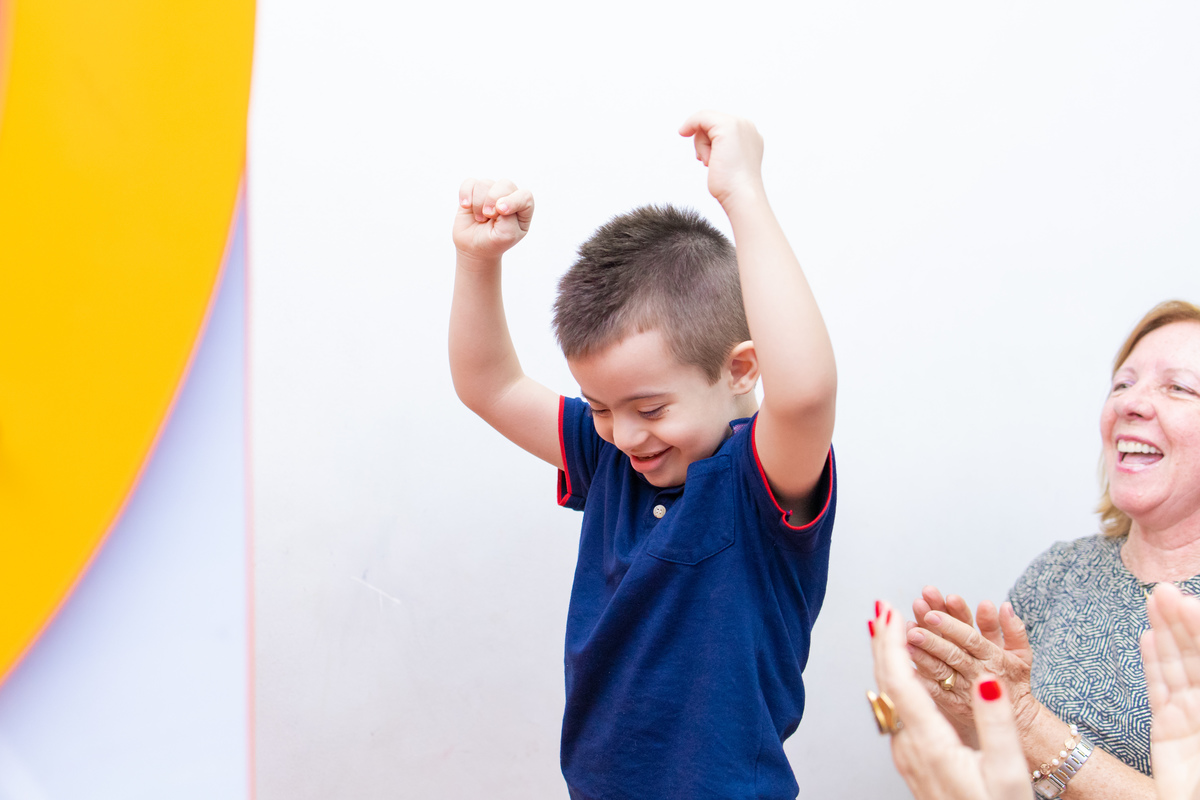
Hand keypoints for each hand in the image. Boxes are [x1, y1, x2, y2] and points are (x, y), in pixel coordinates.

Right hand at [453, 178, 533, 264]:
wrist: (472, 247)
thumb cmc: (493, 242)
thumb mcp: (506, 236)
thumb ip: (509, 218)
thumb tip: (499, 201)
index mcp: (523, 210)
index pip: (525, 196)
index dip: (513, 201)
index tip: (501, 211)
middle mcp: (509, 197)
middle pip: (505, 184)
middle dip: (493, 199)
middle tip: (488, 216)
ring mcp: (491, 193)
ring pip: (485, 184)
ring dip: (478, 203)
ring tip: (479, 218)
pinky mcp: (474, 191)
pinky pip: (469, 183)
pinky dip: (465, 194)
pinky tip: (466, 206)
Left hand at [678, 111, 764, 208]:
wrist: (741, 196)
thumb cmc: (733, 187)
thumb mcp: (727, 163)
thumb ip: (722, 150)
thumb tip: (709, 149)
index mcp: (750, 135)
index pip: (721, 127)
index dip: (707, 140)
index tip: (702, 156)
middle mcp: (747, 126)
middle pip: (712, 123)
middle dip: (704, 142)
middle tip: (708, 162)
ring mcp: (739, 124)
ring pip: (706, 123)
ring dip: (701, 145)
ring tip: (711, 162)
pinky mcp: (726, 126)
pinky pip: (701, 117)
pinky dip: (690, 125)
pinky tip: (684, 133)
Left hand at [871, 601, 1029, 799]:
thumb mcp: (1007, 772)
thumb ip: (995, 724)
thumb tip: (987, 679)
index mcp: (929, 744)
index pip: (901, 682)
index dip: (892, 644)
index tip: (889, 612)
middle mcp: (909, 748)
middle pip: (886, 685)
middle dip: (882, 644)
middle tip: (881, 609)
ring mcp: (907, 757)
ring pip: (887, 698)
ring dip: (887, 662)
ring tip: (888, 633)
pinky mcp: (912, 763)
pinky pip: (895, 712)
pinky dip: (895, 683)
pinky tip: (901, 677)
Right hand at [1142, 583, 1199, 799]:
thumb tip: (1186, 636)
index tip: (1191, 600)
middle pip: (1199, 655)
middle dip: (1184, 621)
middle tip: (1166, 590)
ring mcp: (1194, 718)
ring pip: (1178, 666)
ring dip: (1166, 632)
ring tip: (1155, 601)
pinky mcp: (1167, 732)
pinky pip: (1159, 691)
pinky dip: (1153, 664)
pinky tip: (1147, 638)